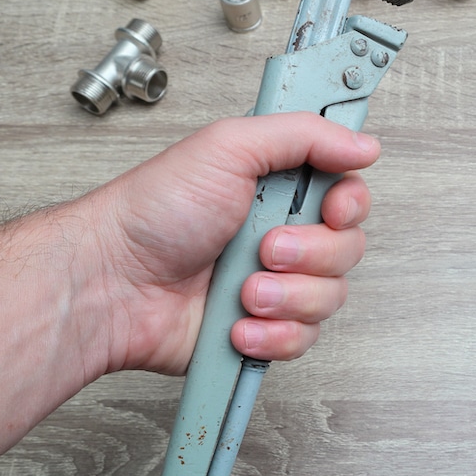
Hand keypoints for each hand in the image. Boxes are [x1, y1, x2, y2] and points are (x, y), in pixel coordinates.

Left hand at [82, 112, 379, 374]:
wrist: (112, 284)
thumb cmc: (153, 213)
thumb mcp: (228, 147)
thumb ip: (303, 135)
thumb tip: (363, 144)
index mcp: (279, 188)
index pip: (350, 197)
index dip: (350, 206)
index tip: (331, 210)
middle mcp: (283, 236)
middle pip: (348, 250)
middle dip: (309, 255)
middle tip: (264, 250)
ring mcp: (275, 286)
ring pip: (329, 299)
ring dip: (287, 297)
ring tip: (242, 291)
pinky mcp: (263, 330)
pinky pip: (302, 341)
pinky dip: (272, 335)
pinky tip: (239, 323)